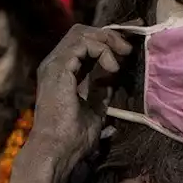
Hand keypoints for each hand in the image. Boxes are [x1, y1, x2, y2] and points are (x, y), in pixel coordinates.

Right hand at [31, 24, 132, 171]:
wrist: (57, 150)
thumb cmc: (72, 138)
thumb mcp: (95, 109)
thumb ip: (101, 90)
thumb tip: (114, 79)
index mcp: (61, 72)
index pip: (84, 43)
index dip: (107, 40)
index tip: (128, 45)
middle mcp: (54, 64)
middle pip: (82, 32)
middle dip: (109, 35)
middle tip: (128, 49)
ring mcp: (54, 64)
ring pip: (82, 33)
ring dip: (107, 40)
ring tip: (122, 56)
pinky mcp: (58, 68)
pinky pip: (82, 44)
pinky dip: (101, 50)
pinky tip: (112, 68)